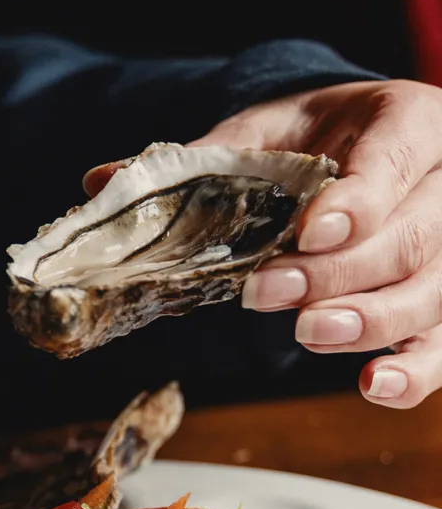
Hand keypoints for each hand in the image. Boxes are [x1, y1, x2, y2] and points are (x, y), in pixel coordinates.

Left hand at [189, 80, 441, 408]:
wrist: (359, 151)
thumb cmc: (316, 141)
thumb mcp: (263, 134)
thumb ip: (199, 161)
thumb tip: (100, 182)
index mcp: (407, 122)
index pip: (395, 162)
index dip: (357, 201)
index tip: (308, 234)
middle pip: (414, 236)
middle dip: (339, 273)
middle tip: (270, 293)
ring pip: (434, 292)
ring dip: (370, 321)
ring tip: (309, 334)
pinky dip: (415, 371)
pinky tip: (372, 386)